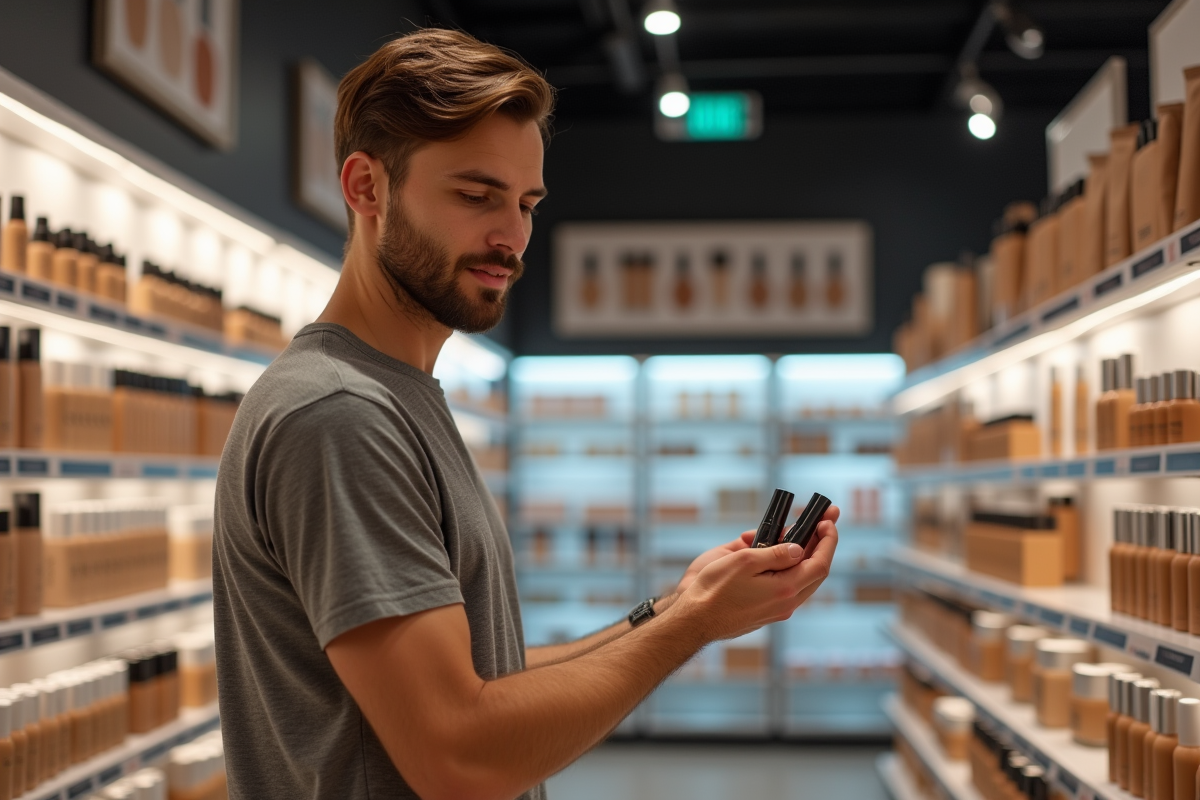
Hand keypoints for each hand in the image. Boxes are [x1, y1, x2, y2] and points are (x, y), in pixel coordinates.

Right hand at [674, 506, 839, 640]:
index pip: (820, 564)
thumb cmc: (714, 589)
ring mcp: (778, 611)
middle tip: (822, 522)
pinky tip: (780, 555)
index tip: (827, 522)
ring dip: (806, 556)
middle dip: (821, 545)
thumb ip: (776, 554)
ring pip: (803, 580)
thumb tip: (799, 548)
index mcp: (785, 590)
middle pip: (816, 572)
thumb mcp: (744, 561)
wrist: (695, 621)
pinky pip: (789, 587)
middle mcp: (787, 604)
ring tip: (802, 534)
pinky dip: (791, 568)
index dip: (828, 541)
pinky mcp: (767, 613)